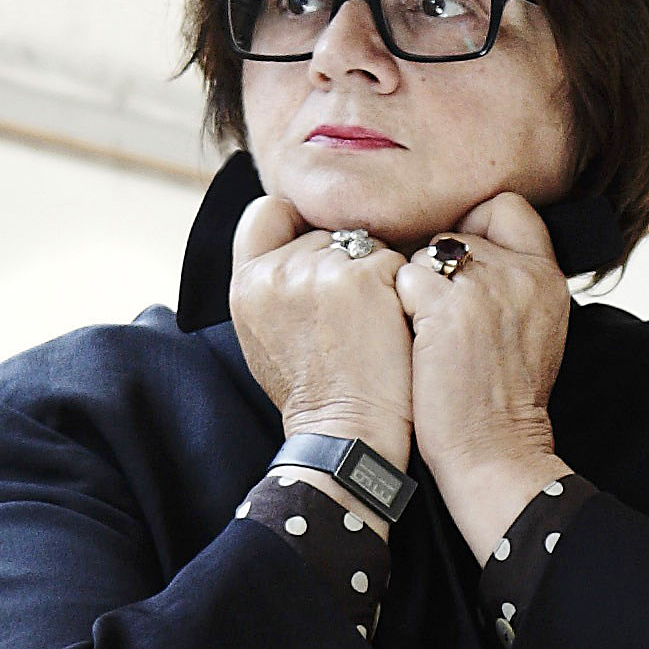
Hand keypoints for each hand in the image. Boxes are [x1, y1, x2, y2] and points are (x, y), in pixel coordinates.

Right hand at [229, 193, 412, 469]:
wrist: (345, 436)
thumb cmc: (314, 394)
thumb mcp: (265, 336)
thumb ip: (272, 285)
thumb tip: (296, 242)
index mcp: (246, 285)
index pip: (267, 211)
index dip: (296, 222)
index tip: (315, 253)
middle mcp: (276, 271)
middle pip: (325, 231)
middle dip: (342, 262)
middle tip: (346, 321)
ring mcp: (320, 270)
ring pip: (363, 242)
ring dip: (374, 274)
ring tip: (368, 327)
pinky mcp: (364, 276)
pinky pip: (396, 259)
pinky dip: (401, 289)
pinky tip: (392, 327)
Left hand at [393, 192, 572, 559]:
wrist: (494, 451)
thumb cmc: (500, 403)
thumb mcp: (532, 331)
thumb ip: (511, 285)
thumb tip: (469, 255)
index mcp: (548, 276)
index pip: (508, 208)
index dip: (475, 225)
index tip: (457, 265)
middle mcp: (521, 270)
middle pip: (457, 232)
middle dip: (437, 268)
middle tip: (437, 318)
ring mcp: (484, 283)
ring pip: (425, 253)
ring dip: (415, 288)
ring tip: (425, 337)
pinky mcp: (445, 303)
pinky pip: (402, 278)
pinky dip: (398, 307)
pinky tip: (410, 343)